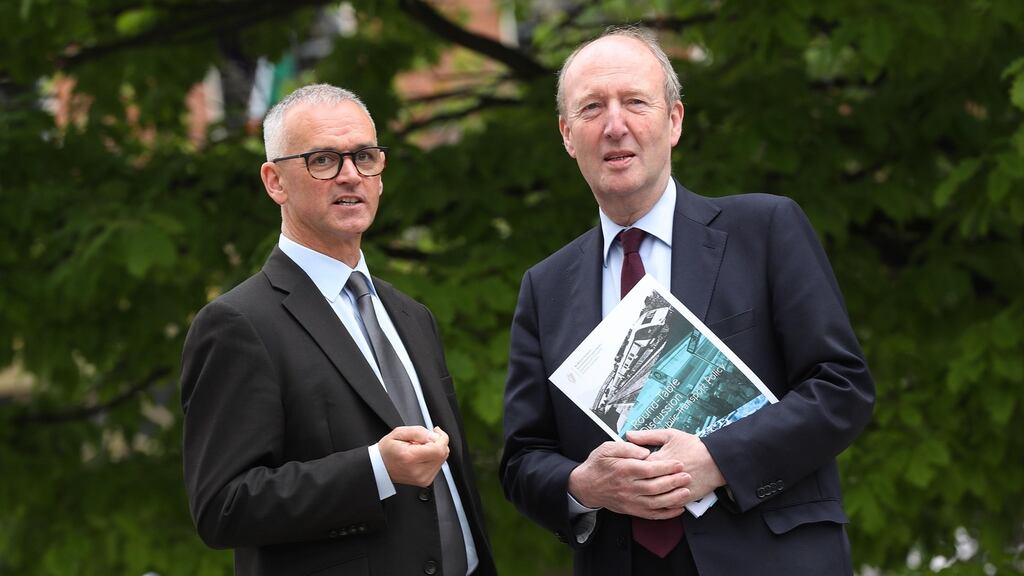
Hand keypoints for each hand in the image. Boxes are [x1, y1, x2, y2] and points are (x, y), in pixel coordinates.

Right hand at [379, 426, 449, 486]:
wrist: (381, 467)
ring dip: (436, 450)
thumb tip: (434, 436)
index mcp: (410, 457)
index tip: (435, 431)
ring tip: (421, 447)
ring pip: (443, 459)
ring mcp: (422, 478)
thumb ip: (419, 432)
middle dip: (438, 442)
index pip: (439, 449)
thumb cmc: (387, 451)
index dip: (441, 437)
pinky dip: (434, 457)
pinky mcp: (425, 481)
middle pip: (443, 453)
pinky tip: (423, 455)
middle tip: (426, 438)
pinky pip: (438, 465)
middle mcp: (418, 471)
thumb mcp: (398, 433)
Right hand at [567, 440, 691, 519]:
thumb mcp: (607, 448)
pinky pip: (651, 514)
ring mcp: (629, 501)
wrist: (585, 486)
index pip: (649, 469)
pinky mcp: (631, 510)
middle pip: (654, 486)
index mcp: (623, 469)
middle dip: (673, 482)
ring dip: (673, 498)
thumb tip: (645, 452)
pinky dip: (666, 514)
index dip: (666, 467)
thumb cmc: (598, 465)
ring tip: (686, 492)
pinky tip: (678, 508)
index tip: (679, 463)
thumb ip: (627, 447)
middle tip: (687, 476)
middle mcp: (627, 487)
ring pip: (655, 503)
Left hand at [626, 429, 724, 501]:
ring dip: (644, 495)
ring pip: (652, 497)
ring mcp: (673, 490)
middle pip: (641, 484)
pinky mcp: (681, 499)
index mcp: (658, 461)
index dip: (628, 467)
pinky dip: (658, 504)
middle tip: (626, 480)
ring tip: (637, 491)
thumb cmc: (693, 446)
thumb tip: (629, 435)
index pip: (635, 467)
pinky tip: (651, 500)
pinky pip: (665, 506)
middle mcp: (664, 478)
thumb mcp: (670, 435)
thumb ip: (647, 436)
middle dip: (633, 482)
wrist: (716, 460)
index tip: (623, 466)